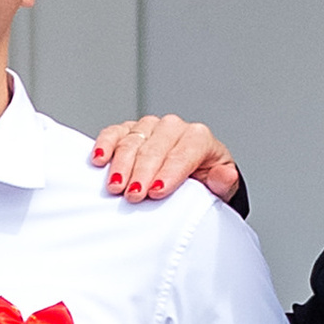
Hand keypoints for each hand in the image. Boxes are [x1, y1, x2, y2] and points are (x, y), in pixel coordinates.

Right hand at [90, 114, 241, 204]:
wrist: (192, 175)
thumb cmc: (204, 181)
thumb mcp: (219, 187)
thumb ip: (223, 182)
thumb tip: (224, 176)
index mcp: (199, 138)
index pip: (184, 152)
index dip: (169, 172)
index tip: (157, 192)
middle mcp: (174, 128)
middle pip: (155, 147)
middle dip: (143, 172)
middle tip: (134, 196)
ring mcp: (151, 127)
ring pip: (133, 140)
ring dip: (122, 165)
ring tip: (115, 187)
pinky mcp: (130, 131)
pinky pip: (114, 133)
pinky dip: (105, 144)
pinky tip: (99, 160)